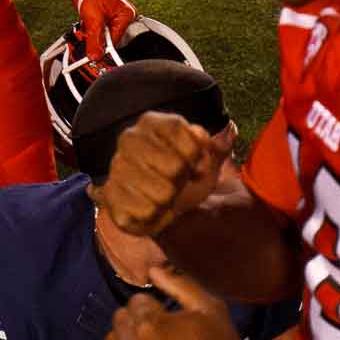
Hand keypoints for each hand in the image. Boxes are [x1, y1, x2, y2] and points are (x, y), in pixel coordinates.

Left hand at [64, 0, 134, 58]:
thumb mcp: (92, 19)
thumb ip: (94, 39)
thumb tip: (95, 56)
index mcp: (126, 15)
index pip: (116, 40)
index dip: (103, 47)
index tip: (94, 55)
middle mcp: (124, 16)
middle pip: (111, 39)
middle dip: (97, 38)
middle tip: (86, 33)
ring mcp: (117, 16)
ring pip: (105, 35)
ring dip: (93, 33)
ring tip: (87, 22)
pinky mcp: (109, 16)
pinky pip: (102, 29)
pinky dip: (93, 29)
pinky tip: (88, 21)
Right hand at [89, 112, 229, 237]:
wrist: (160, 204)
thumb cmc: (184, 177)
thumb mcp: (206, 158)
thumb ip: (219, 146)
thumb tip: (230, 131)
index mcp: (152, 122)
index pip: (185, 137)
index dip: (196, 156)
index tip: (195, 165)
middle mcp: (129, 139)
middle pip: (174, 167)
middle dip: (183, 180)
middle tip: (177, 182)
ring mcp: (116, 167)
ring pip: (162, 193)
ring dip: (170, 201)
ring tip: (165, 196)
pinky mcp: (109, 196)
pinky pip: (146, 213)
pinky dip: (156, 217)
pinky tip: (152, 209)